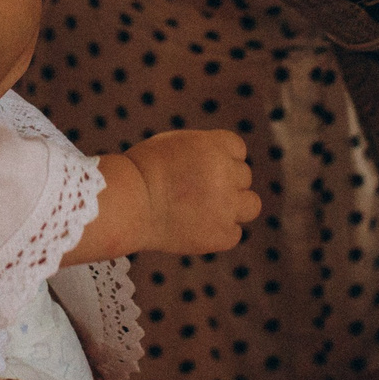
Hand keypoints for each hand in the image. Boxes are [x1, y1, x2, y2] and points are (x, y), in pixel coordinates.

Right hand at [117, 129, 260, 256]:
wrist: (128, 204)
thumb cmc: (142, 171)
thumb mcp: (176, 144)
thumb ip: (205, 151)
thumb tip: (227, 163)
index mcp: (216, 146)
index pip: (238, 150)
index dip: (221, 159)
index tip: (202, 169)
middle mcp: (227, 173)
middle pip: (243, 177)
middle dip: (224, 182)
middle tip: (195, 192)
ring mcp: (228, 206)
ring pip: (251, 205)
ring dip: (234, 207)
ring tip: (207, 211)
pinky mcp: (223, 235)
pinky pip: (234, 232)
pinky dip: (219, 233)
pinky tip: (195, 228)